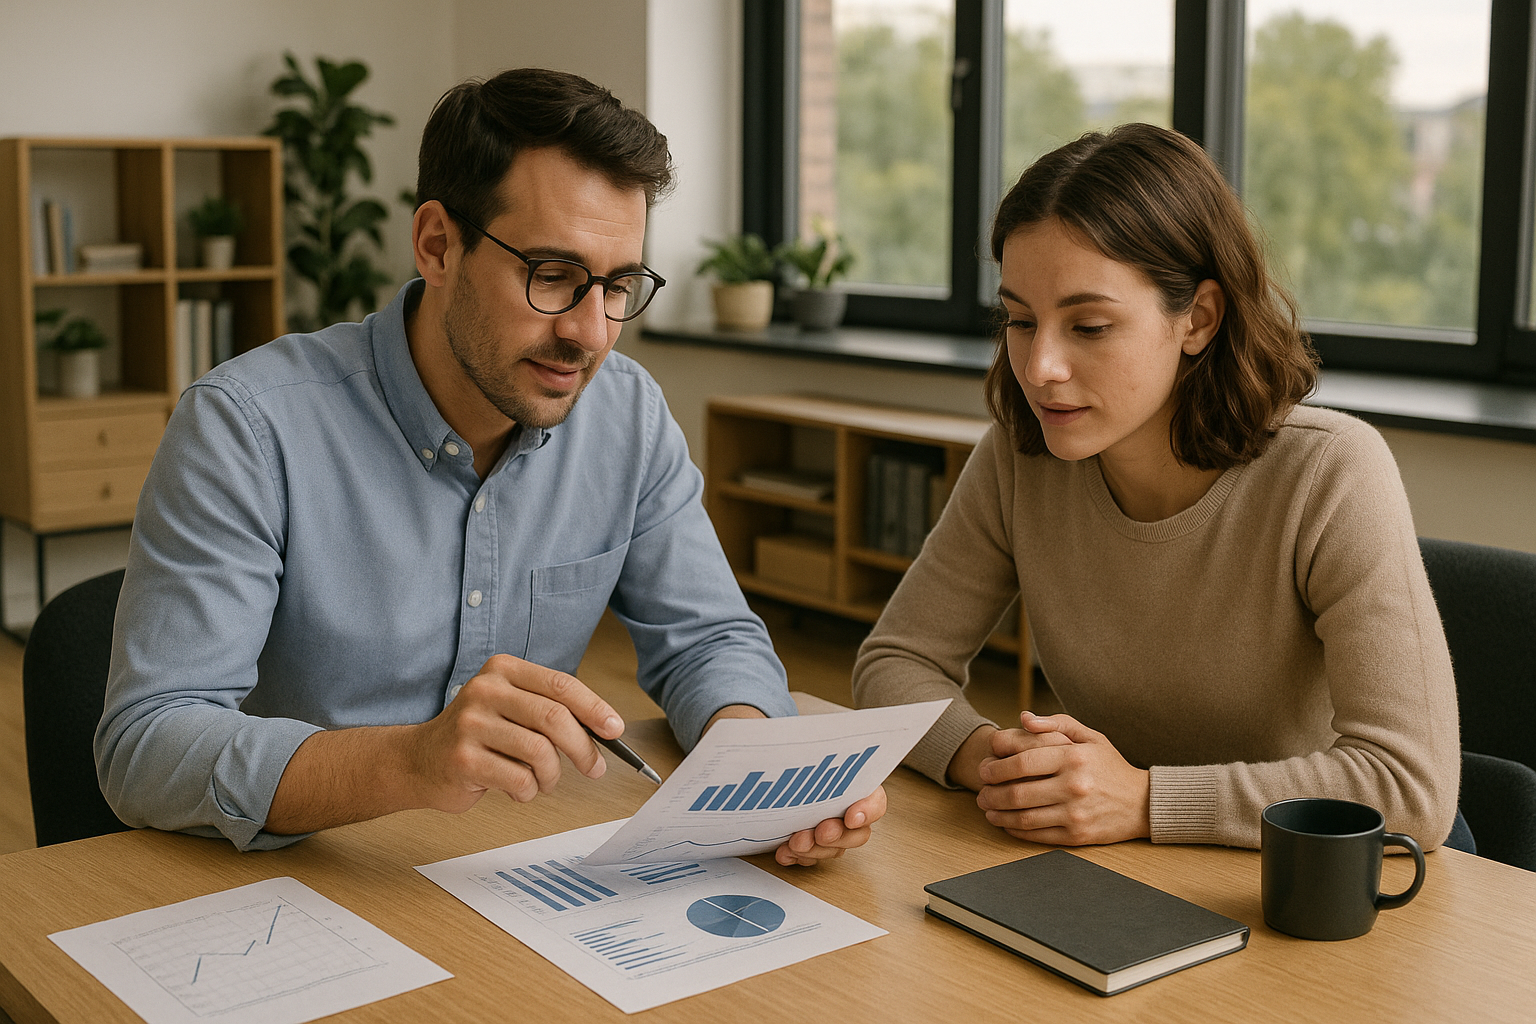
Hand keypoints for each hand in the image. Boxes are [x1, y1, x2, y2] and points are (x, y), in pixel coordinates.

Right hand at [404, 654, 622, 812]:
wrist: (419, 761)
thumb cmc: (478, 736)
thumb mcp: (512, 708)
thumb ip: (550, 710)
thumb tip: (605, 729)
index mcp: (503, 670)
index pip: (561, 685)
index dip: (594, 708)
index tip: (615, 729)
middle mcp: (485, 690)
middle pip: (554, 718)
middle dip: (583, 748)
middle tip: (594, 768)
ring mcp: (470, 724)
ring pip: (540, 752)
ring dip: (552, 776)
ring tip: (543, 781)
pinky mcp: (463, 759)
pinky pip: (519, 779)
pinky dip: (528, 791)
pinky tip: (516, 788)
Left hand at [700, 705, 885, 865]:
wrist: (775, 770)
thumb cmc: (796, 755)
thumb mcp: (804, 744)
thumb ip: (809, 746)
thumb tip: (794, 735)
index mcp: (857, 785)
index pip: (876, 802)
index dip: (867, 811)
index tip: (851, 816)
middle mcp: (849, 812)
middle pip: (857, 834)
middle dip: (838, 835)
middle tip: (820, 832)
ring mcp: (832, 831)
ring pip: (834, 850)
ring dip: (815, 849)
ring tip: (795, 843)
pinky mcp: (812, 845)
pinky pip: (811, 857)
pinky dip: (797, 856)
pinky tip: (783, 852)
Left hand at [975, 711, 1150, 844]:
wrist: (1142, 803)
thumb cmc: (1110, 766)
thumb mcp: (1089, 736)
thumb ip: (1055, 723)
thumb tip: (1023, 718)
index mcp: (1074, 757)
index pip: (1022, 762)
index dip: (996, 767)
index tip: (985, 769)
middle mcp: (1074, 786)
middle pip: (1017, 793)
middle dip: (990, 793)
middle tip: (980, 791)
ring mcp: (1075, 813)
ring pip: (1023, 817)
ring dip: (997, 813)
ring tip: (987, 808)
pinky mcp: (1076, 835)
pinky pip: (1036, 835)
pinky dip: (1014, 830)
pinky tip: (1006, 822)